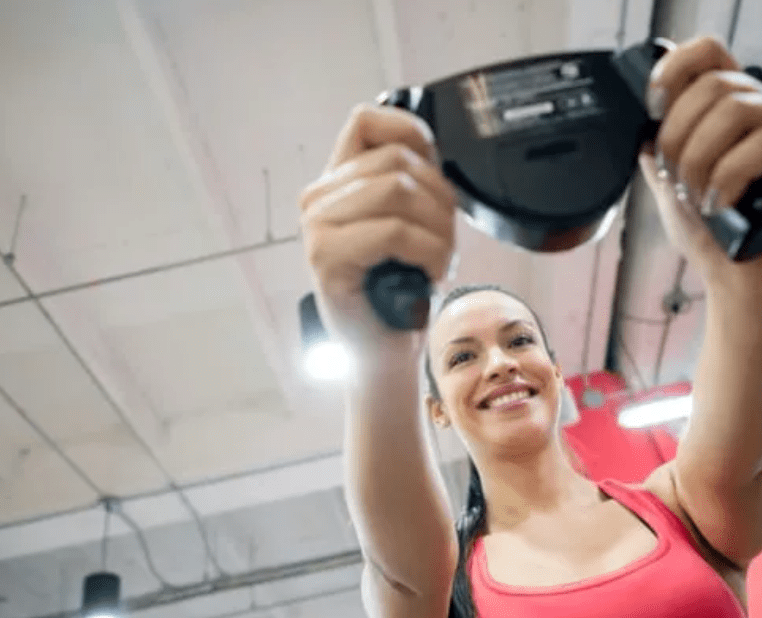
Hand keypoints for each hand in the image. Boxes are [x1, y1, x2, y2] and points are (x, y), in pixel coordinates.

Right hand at [298, 105, 457, 359]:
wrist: (382, 352)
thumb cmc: (399, 293)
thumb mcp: (412, 222)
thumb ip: (411, 182)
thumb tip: (428, 149)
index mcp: (336, 183)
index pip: (366, 121)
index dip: (409, 132)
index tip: (434, 169)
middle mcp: (318, 199)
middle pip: (396, 160)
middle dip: (439, 200)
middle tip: (444, 240)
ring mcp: (316, 226)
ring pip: (397, 190)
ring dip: (437, 229)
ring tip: (437, 259)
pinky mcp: (325, 256)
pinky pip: (393, 230)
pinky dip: (426, 251)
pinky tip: (427, 273)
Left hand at [640, 36, 761, 295]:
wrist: (736, 279)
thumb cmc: (712, 236)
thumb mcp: (667, 185)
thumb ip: (655, 151)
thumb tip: (639, 127)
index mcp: (732, 106)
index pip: (708, 54)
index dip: (674, 71)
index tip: (650, 110)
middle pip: (717, 83)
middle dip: (681, 136)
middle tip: (676, 178)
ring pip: (739, 108)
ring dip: (703, 158)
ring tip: (700, 196)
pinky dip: (733, 173)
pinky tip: (723, 202)